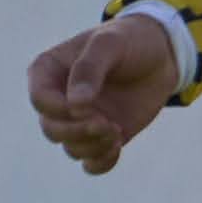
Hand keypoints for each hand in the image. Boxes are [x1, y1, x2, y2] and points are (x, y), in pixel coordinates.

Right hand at [26, 15, 180, 175]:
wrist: (161, 54)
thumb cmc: (129, 41)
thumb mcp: (109, 43)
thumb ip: (89, 68)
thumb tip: (76, 105)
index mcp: (48, 72)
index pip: (40, 100)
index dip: (59, 109)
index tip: (87, 107)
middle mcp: (59, 99)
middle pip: (52, 129)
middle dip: (77, 132)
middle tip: (108, 125)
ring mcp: (80, 120)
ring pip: (71, 147)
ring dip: (93, 147)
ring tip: (116, 132)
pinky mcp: (102, 135)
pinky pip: (91, 162)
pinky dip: (101, 162)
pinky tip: (116, 149)